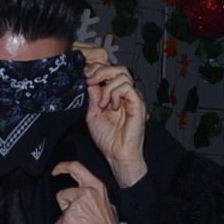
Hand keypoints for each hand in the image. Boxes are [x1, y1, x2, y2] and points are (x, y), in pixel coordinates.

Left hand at [53, 162, 134, 223]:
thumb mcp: (107, 206)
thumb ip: (94, 199)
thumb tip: (82, 202)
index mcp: (97, 187)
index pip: (76, 168)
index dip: (63, 167)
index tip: (56, 170)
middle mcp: (86, 193)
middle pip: (63, 192)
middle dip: (62, 200)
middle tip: (65, 206)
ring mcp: (76, 205)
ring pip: (62, 209)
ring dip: (66, 217)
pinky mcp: (68, 218)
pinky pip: (60, 222)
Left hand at [80, 46, 150, 182]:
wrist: (116, 154)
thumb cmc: (106, 138)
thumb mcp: (92, 113)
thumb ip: (93, 95)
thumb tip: (89, 78)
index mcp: (115, 94)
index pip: (110, 71)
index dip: (97, 68)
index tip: (85, 75)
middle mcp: (126, 94)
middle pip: (118, 68)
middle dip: (101, 70)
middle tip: (89, 80)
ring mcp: (133, 98)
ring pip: (123, 74)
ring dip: (107, 87)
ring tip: (102, 104)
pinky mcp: (138, 104)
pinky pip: (127, 87)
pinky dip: (115, 93)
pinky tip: (111, 106)